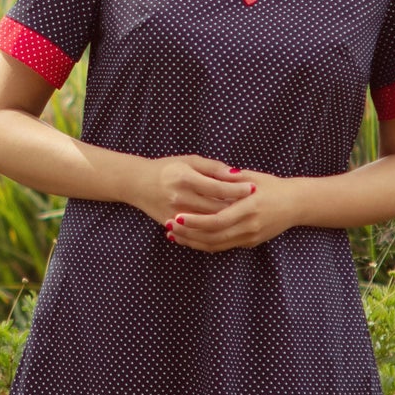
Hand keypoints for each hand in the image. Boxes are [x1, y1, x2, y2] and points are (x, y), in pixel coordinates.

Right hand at [134, 155, 257, 227]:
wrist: (138, 183)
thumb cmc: (168, 167)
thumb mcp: (190, 160)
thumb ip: (213, 167)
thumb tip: (236, 174)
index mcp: (185, 178)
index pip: (218, 187)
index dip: (237, 189)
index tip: (253, 188)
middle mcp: (180, 198)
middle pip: (216, 208)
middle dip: (237, 207)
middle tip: (255, 205)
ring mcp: (175, 214)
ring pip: (208, 224)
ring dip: (228, 221)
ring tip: (244, 217)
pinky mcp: (171, 224)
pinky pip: (196, 233)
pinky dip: (213, 231)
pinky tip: (226, 227)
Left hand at [162, 166, 301, 251]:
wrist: (296, 204)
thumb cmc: (273, 186)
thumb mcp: (252, 177)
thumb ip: (229, 179)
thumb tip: (206, 175)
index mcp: (249, 207)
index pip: (217, 220)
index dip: (195, 221)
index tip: (177, 216)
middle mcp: (249, 226)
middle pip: (213, 236)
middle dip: (188, 233)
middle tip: (168, 226)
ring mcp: (250, 236)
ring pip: (216, 245)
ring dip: (193, 241)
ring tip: (173, 234)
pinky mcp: (249, 243)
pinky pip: (223, 247)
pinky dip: (204, 244)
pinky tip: (190, 239)